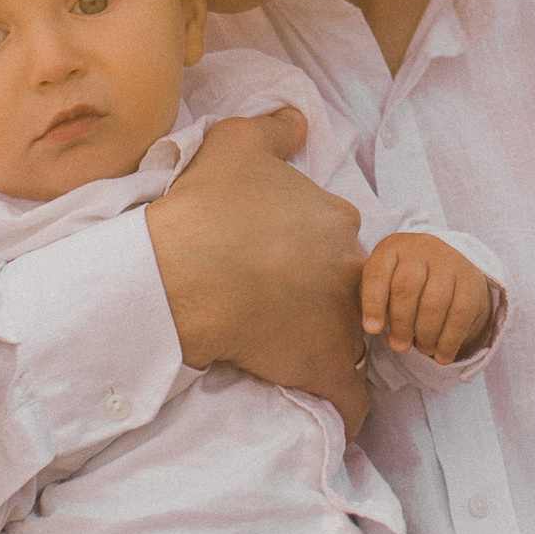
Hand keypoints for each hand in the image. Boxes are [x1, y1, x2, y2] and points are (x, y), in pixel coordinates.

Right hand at [145, 110, 369, 435]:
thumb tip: (299, 118)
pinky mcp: (325, 368)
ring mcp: (340, 321)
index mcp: (335, 220)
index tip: (277, 265)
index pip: (336, 240)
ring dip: (331, 346)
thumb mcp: (236, 143)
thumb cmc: (206, 206)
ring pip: (350, 338)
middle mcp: (348, 267)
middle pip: (347, 288)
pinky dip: (349, 408)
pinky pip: (353, 399)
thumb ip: (275, 127)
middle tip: (277, 308)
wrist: (180, 271)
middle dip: (322, 297)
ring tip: (292, 355)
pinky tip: (341, 415)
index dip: (307, 252)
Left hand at [360, 232, 497, 363]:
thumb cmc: (402, 280)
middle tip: (398, 346)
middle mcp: (421, 248)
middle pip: (407, 287)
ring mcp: (449, 262)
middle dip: (401, 322)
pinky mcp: (471, 280)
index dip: (374, 304)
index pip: (378, 273)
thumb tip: (373, 330)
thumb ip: (374, 300)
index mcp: (392, 248)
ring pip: (435, 302)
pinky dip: (449, 340)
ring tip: (421, 349)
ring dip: (426, 333)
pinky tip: (441, 356)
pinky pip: (460, 313)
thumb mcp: (385, 281)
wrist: (446, 266)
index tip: (372, 331)